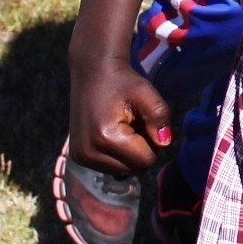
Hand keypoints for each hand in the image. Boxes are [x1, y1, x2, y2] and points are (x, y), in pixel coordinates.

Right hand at [67, 56, 170, 177]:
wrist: (93, 73)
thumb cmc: (122, 81)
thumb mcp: (146, 92)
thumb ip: (160, 116)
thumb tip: (164, 143)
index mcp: (105, 138)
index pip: (146, 161)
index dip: (153, 142)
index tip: (143, 121)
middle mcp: (88, 153)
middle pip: (135, 169)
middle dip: (141, 149)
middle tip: (133, 123)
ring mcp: (80, 157)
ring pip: (124, 170)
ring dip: (129, 153)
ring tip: (122, 127)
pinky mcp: (78, 157)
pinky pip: (111, 167)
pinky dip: (117, 154)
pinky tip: (111, 133)